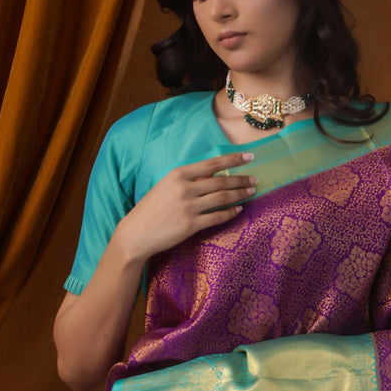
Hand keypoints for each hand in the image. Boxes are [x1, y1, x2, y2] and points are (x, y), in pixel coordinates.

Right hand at [114, 152, 256, 263]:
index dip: (233, 159)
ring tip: (250, 193)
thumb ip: (187, 180)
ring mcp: (189, 207)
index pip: (212, 164)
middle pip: (221, 181)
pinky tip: (239, 210)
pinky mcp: (191, 225)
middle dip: (241, 179)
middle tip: (254, 180)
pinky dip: (231, 213)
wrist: (136, 233)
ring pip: (223, 198)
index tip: (249, 157)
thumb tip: (212, 176)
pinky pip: (218, 217)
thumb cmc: (150, 209)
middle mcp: (185, 188)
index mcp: (178, 174)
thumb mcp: (166, 186)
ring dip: (240, 195)